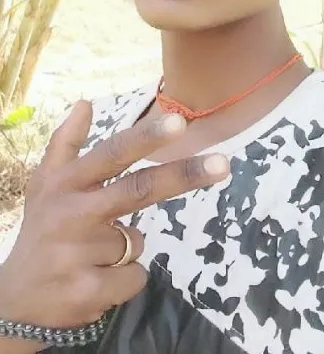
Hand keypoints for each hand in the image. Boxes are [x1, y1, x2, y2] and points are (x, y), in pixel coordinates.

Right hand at [0, 101, 229, 329]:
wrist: (14, 302)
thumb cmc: (40, 232)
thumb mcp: (44, 184)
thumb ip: (66, 143)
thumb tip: (84, 102)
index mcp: (66, 183)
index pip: (112, 154)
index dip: (146, 138)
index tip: (179, 122)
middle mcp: (71, 213)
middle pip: (139, 189)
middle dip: (184, 175)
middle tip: (223, 164)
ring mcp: (79, 253)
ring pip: (137, 241)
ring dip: (125, 248)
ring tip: (91, 256)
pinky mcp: (88, 289)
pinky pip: (134, 276)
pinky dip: (123, 280)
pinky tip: (94, 281)